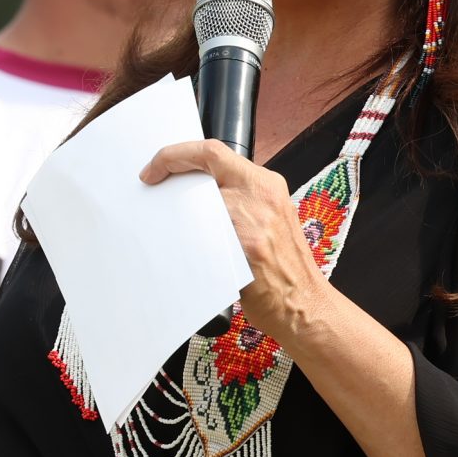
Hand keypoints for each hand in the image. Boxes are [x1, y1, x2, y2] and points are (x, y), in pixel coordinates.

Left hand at [140, 139, 335, 349]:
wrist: (305, 304)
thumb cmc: (284, 266)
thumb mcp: (266, 220)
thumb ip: (238, 200)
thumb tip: (194, 195)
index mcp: (265, 184)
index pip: (212, 152)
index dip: (174, 155)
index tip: (153, 170)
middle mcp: (261, 195)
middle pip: (199, 176)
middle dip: (172, 186)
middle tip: (153, 196)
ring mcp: (254, 221)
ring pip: (196, 206)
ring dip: (180, 218)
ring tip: (173, 231)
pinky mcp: (246, 248)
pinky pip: (204, 237)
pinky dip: (190, 244)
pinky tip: (187, 257)